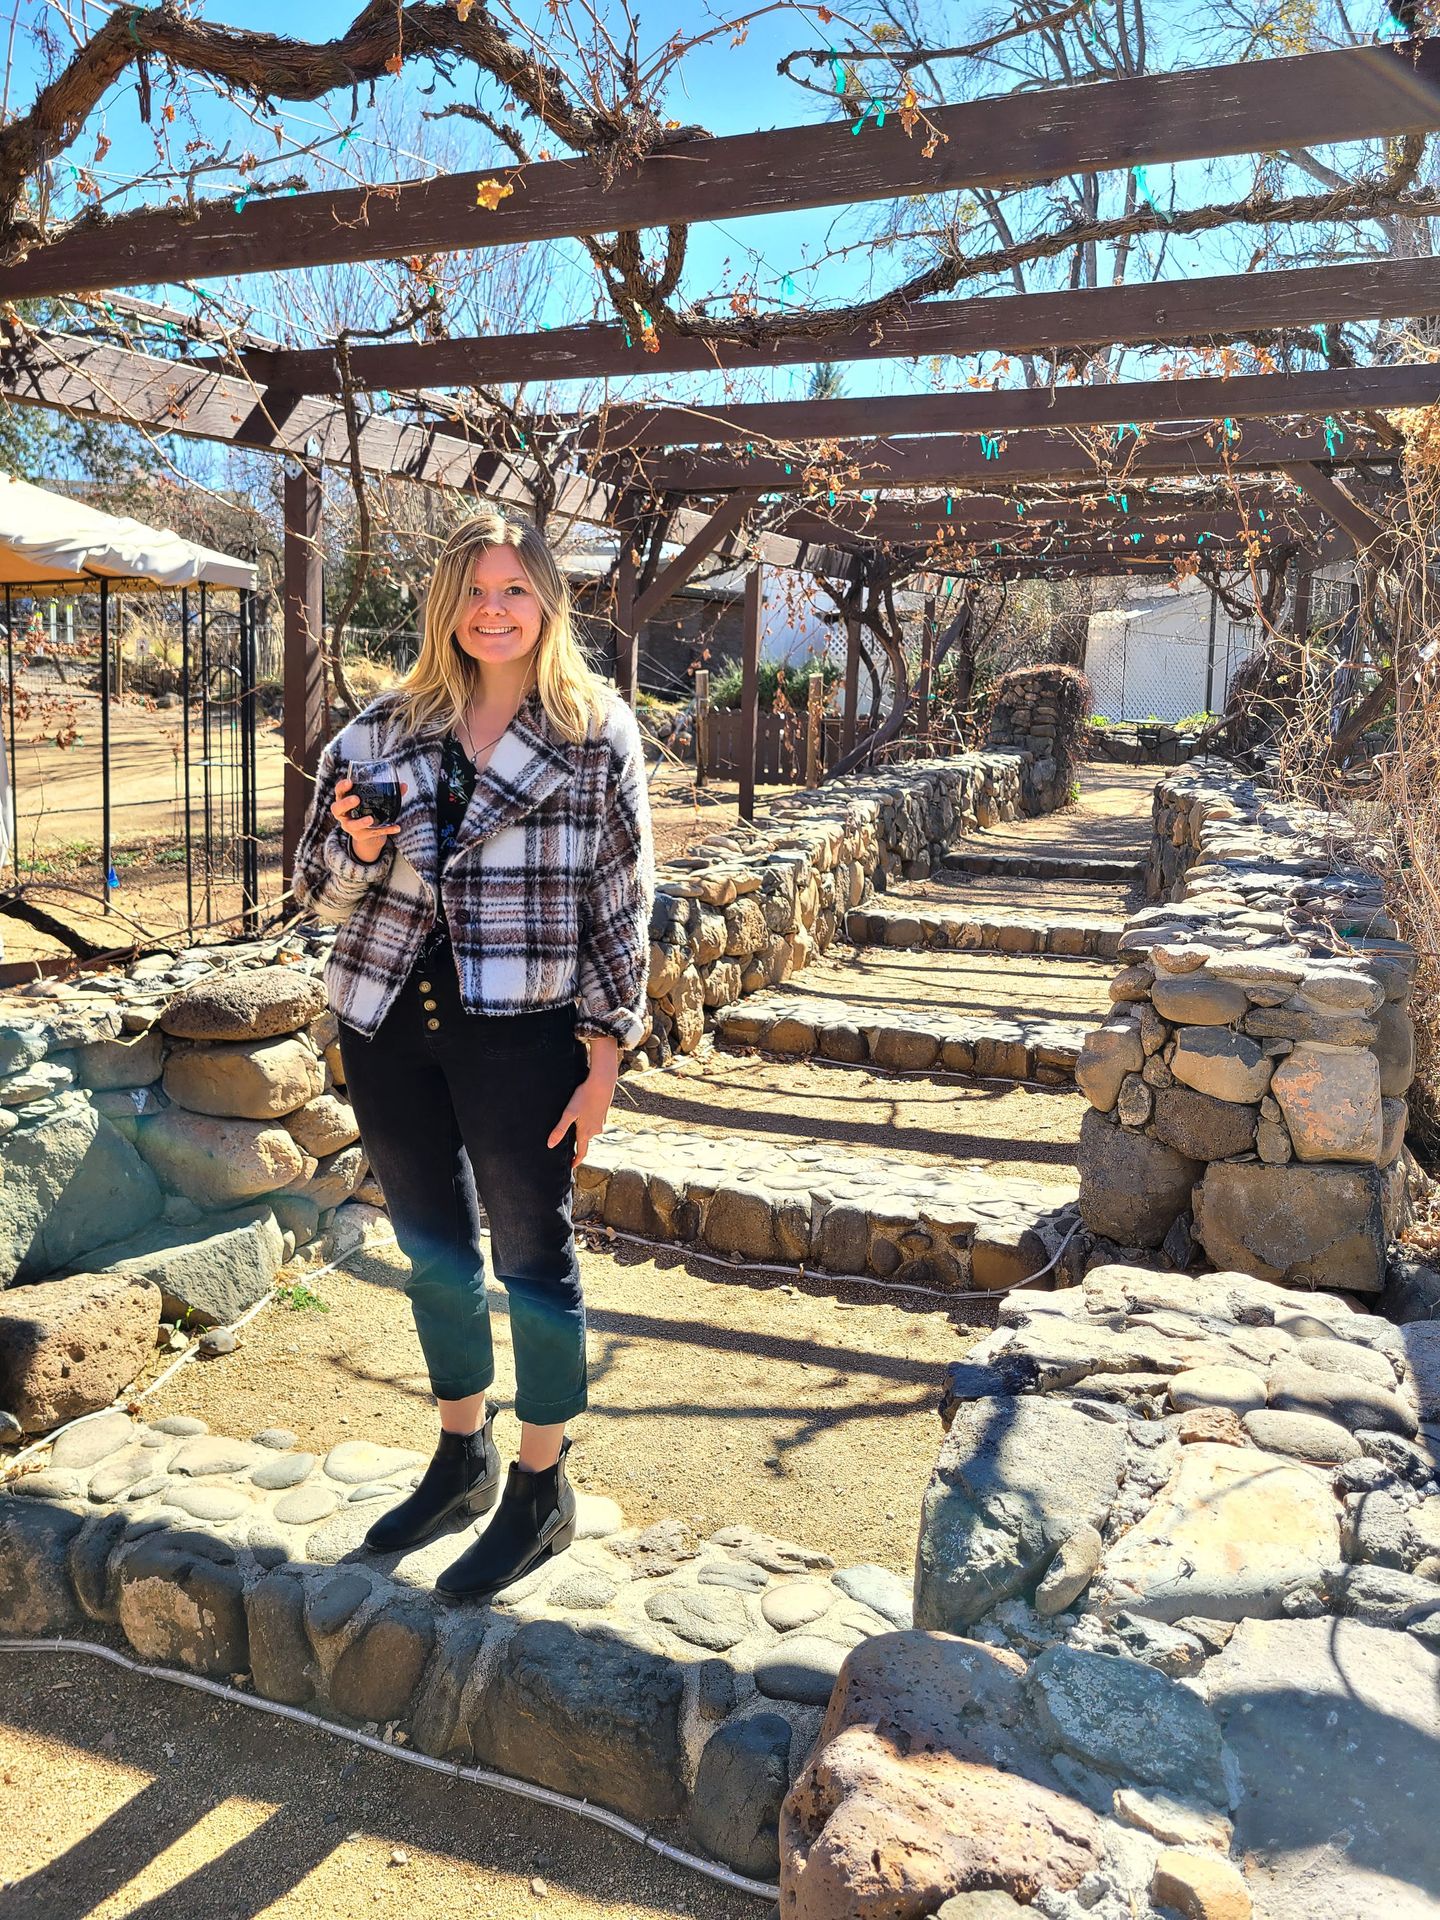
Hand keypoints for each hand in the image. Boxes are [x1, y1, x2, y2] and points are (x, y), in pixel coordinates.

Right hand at [331, 775, 406, 864]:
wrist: (367, 831)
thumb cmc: (367, 808)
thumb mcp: (372, 800)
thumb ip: (387, 791)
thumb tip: (403, 785)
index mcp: (344, 800)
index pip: (339, 792)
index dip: (342, 787)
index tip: (350, 782)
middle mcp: (343, 814)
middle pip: (337, 809)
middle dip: (346, 804)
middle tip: (356, 799)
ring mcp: (350, 826)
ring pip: (351, 825)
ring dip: (360, 822)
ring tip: (370, 819)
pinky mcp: (361, 835)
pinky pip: (372, 833)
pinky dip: (385, 830)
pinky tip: (396, 827)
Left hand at [548, 1039, 618, 1166]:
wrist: (602, 1083)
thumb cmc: (584, 1097)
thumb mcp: (569, 1113)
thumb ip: (560, 1129)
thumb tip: (550, 1145)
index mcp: (586, 1132)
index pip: (582, 1152)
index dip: (576, 1161)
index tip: (572, 1166)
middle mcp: (595, 1130)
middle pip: (585, 1141)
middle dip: (578, 1143)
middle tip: (569, 1144)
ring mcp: (601, 1122)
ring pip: (590, 1130)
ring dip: (583, 1130)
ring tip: (575, 1126)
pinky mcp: (603, 1114)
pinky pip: (594, 1122)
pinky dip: (588, 1121)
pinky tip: (584, 1113)